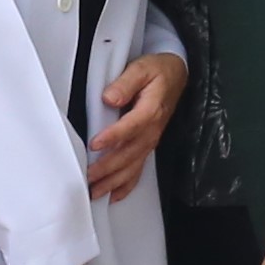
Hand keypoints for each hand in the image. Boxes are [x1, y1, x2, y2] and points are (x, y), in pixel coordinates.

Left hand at [86, 54, 186, 200]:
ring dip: (114, 181)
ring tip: (96, 192)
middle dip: (109, 168)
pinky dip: (127, 185)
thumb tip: (109, 98)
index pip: (130, 127)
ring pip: (133, 166)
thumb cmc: (158, 71)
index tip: (95, 144)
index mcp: (150, 110)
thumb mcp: (141, 68)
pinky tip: (114, 195)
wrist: (176, 76)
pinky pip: (139, 169)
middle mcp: (151, 130)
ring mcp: (151, 140)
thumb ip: (125, 83)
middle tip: (89, 177)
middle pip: (129, 153)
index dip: (113, 137)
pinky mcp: (148, 145)